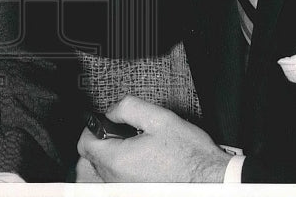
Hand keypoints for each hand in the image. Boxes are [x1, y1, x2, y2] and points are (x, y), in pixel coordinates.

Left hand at [76, 96, 232, 181]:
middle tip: (122, 130)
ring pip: (105, 171)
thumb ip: (128, 107)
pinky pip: (119, 181)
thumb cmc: (190, 154)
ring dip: (113, 155)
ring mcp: (127, 190)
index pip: (84, 144)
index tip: (102, 121)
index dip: (91, 127)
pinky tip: (143, 160)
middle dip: (103, 141)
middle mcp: (118, 181)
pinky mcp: (136, 193)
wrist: (211, 179)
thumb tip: (112, 110)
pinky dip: (124, 168)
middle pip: (93, 158)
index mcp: (118, 160)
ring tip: (135, 145)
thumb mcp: (159, 117)